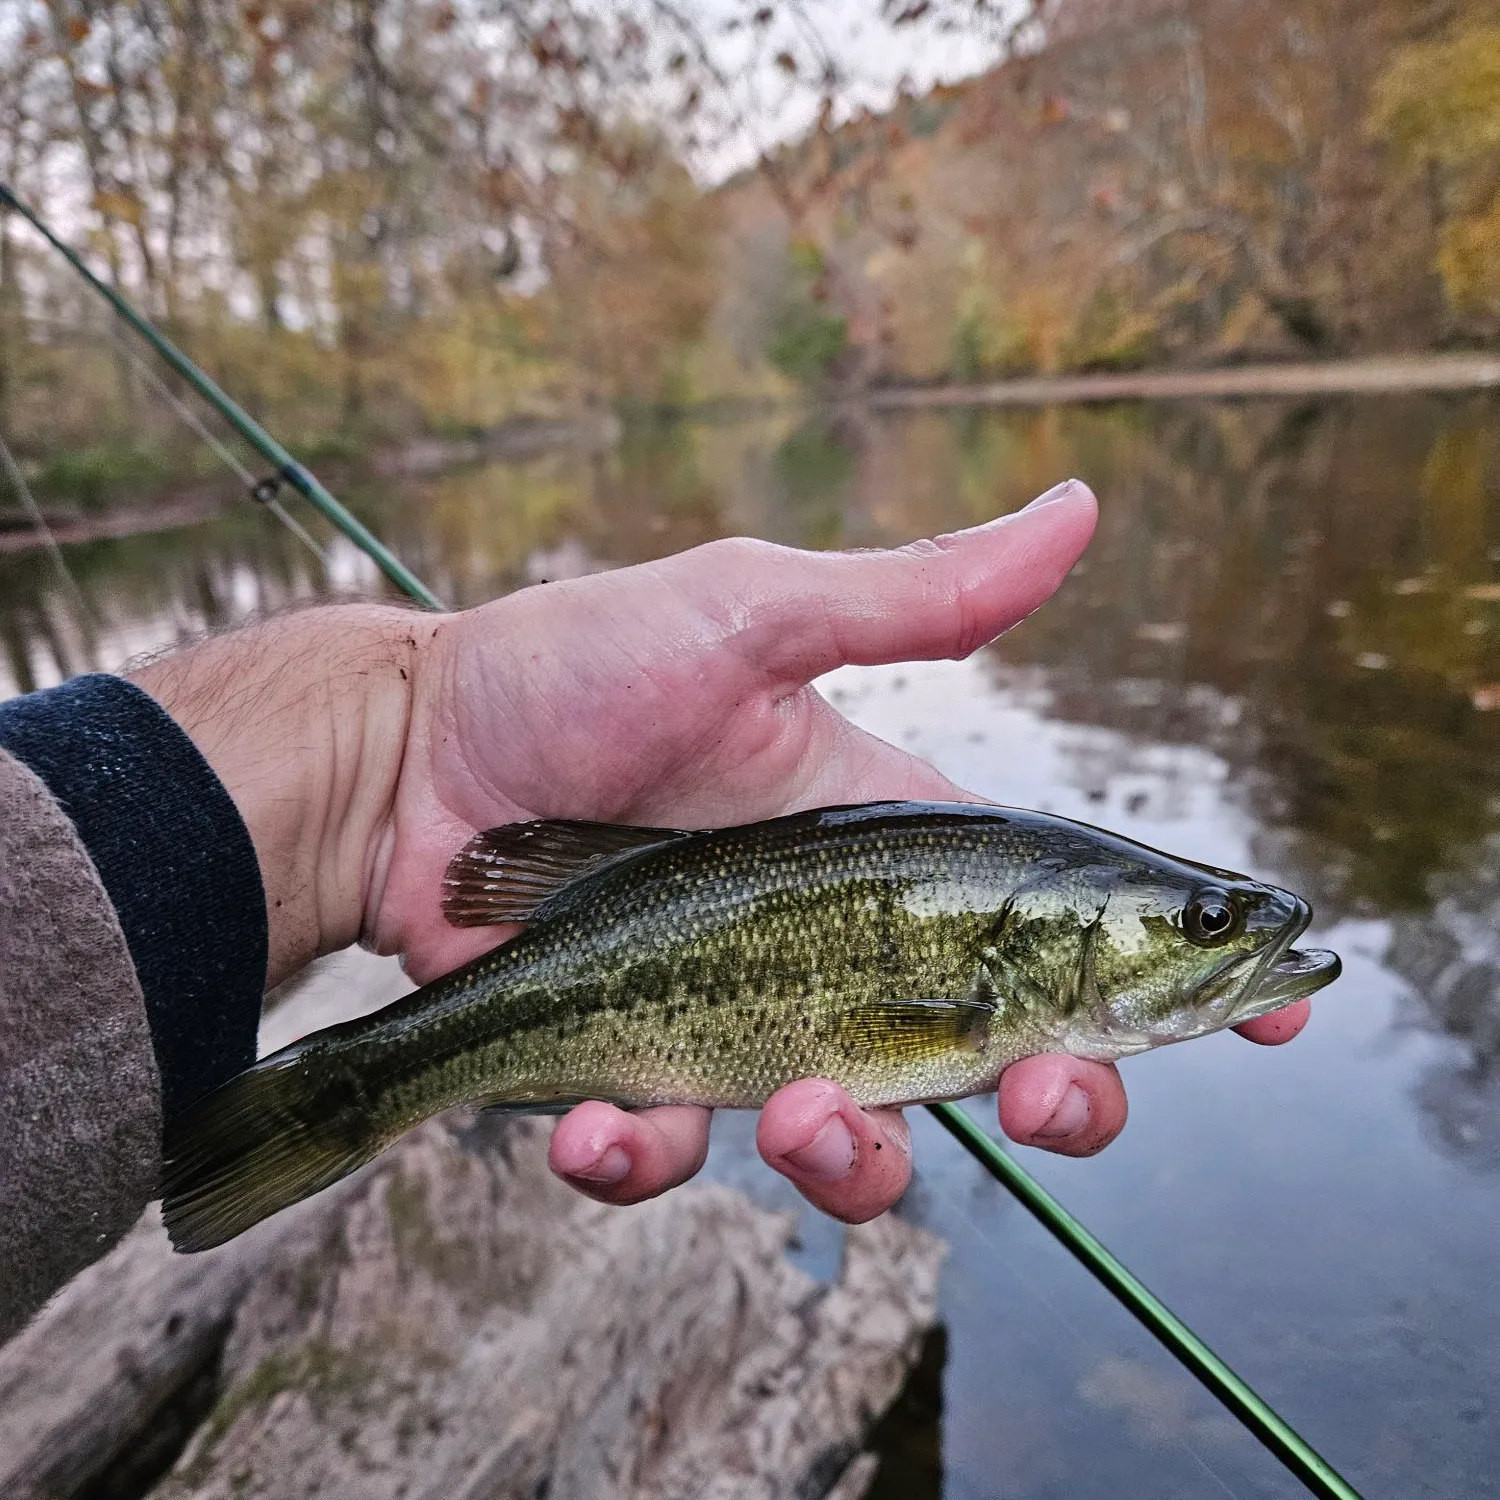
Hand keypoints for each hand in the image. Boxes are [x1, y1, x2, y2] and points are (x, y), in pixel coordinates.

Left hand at [363, 477, 1304, 1220]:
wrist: (412, 761)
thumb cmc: (575, 669)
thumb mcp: (754, 616)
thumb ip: (917, 598)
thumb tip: (1084, 509)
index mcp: (884, 847)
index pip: (1053, 922)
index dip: (1160, 974)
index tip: (1264, 1019)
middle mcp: (829, 947)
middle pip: (994, 1060)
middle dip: (1057, 1100)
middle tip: (1051, 1099)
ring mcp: (735, 1020)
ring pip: (854, 1138)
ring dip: (858, 1157)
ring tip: (796, 1114)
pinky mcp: (632, 1072)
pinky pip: (670, 1157)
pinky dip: (645, 1157)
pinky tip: (606, 1118)